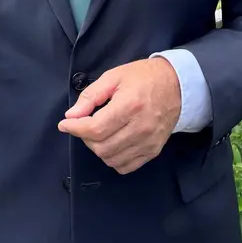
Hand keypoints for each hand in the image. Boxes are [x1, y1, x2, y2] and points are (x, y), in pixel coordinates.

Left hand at [57, 58, 182, 173]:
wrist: (177, 85)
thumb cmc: (143, 77)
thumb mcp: (114, 76)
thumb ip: (90, 96)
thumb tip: (71, 116)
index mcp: (130, 105)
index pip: (95, 128)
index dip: (75, 128)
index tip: (65, 124)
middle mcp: (140, 127)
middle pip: (101, 147)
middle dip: (85, 137)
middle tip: (84, 124)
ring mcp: (148, 142)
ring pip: (111, 159)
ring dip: (98, 148)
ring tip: (99, 133)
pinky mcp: (153, 151)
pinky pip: (125, 166)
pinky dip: (113, 159)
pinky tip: (112, 143)